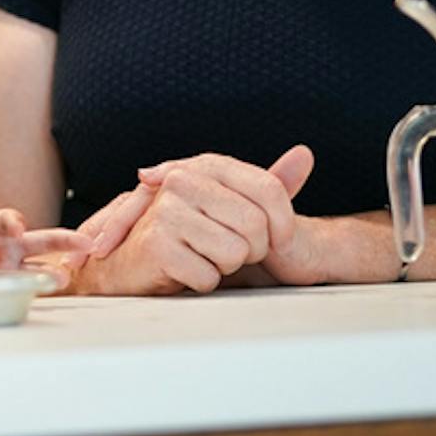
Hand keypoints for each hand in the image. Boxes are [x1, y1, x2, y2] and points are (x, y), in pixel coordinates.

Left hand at [0, 199, 94, 290]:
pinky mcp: (11, 285)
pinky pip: (30, 288)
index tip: (16, 228)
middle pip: (41, 240)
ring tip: (65, 278)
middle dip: (64, 240)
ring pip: (40, 268)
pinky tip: (54, 295)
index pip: (9, 220)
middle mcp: (10, 245)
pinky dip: (42, 291)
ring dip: (54, 273)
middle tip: (84, 242)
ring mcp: (12, 267)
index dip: (13, 222)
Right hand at [81, 146, 313, 294]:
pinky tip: (185, 271)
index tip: (276, 241)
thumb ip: (270, 183)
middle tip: (226, 251)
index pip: (270, 189)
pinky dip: (203, 282)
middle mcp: (184, 181)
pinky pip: (209, 276)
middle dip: (250, 251)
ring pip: (235, 253)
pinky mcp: (157, 244)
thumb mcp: (231, 203)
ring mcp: (167, 211)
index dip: (283, 224)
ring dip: (224, 267)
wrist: (130, 262)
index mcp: (206, 166)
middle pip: (256, 226)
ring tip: (202, 257)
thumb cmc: (187, 234)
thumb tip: (305, 153)